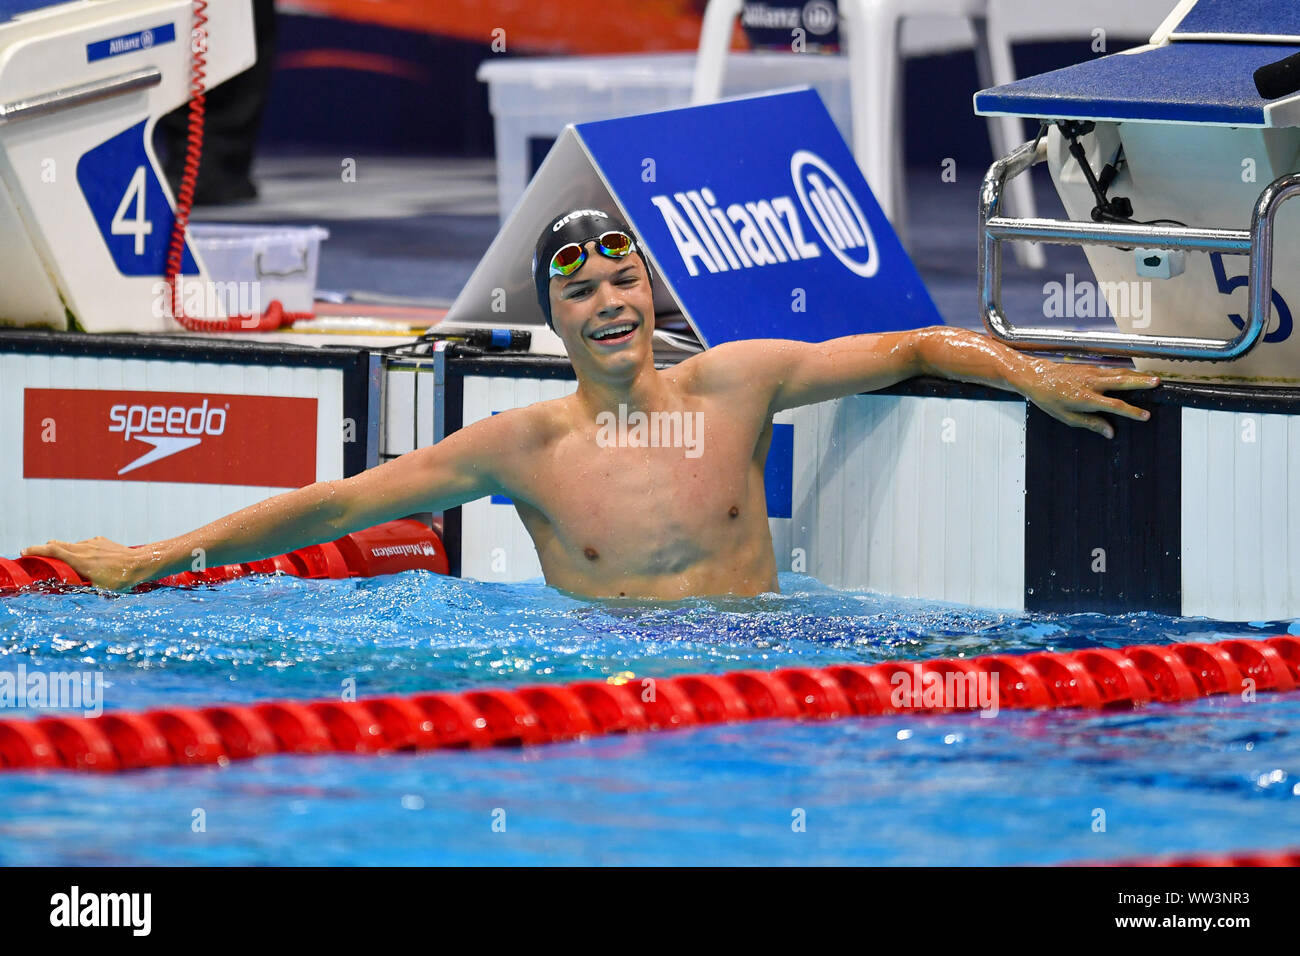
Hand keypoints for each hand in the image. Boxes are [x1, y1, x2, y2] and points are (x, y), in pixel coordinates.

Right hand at [21, 537, 147, 591]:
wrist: (140, 563)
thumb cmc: (120, 579)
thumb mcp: (98, 588)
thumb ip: (82, 587)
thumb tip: (70, 590)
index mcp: (79, 560)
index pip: (53, 550)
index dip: (37, 550)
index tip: (25, 551)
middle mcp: (84, 548)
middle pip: (58, 545)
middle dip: (46, 550)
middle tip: (38, 556)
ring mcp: (93, 543)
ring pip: (71, 545)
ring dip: (64, 551)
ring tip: (65, 563)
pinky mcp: (101, 540)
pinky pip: (85, 544)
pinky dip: (80, 550)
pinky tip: (87, 559)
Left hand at [1019, 361, 1159, 438]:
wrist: (1036, 375)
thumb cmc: (1049, 399)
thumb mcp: (1066, 417)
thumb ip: (1090, 424)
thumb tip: (1110, 432)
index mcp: (1085, 398)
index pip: (1114, 406)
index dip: (1132, 412)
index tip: (1146, 416)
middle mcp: (1091, 383)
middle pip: (1121, 381)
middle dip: (1141, 382)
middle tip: (1158, 383)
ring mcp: (1091, 372)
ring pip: (1119, 372)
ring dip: (1137, 375)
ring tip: (1153, 379)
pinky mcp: (1091, 367)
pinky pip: (1112, 370)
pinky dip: (1126, 372)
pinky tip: (1134, 376)